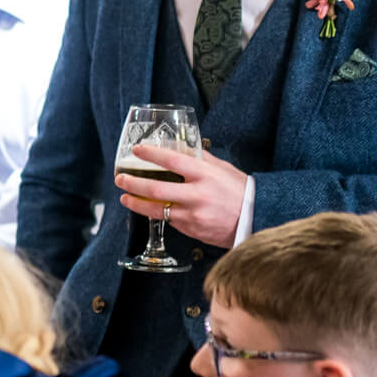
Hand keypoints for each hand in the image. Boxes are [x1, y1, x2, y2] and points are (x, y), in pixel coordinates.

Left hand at [114, 144, 246, 248]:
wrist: (255, 218)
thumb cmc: (239, 190)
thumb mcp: (222, 169)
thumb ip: (200, 159)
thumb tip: (179, 147)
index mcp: (205, 175)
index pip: (172, 160)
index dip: (150, 154)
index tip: (136, 150)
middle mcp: (197, 195)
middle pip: (155, 189)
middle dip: (133, 183)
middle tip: (120, 179)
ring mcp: (193, 215)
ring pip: (156, 210)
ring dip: (136, 203)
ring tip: (125, 197)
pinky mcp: (191, 229)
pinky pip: (169, 220)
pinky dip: (157, 213)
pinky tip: (149, 208)